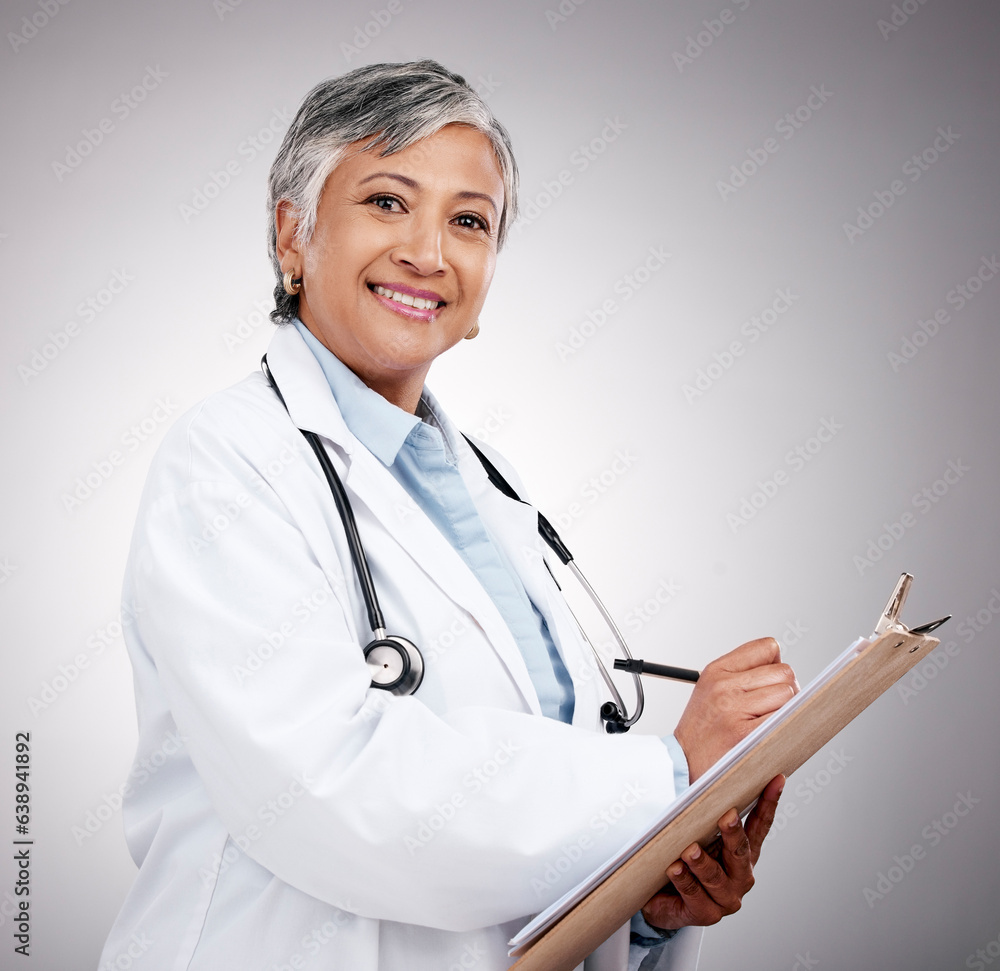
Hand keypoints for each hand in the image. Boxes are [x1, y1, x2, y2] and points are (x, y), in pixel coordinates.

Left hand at [641, 775, 784, 930]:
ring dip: (702, 863)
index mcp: (744, 854)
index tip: (776, 780)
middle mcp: (740, 877)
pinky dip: (684, 880)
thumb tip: (710, 771)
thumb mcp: (699, 832)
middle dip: (733, 833)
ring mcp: (725, 898)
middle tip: (726, 816)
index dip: (769, 803)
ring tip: (689, 850)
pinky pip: (694, 895)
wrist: (661, 899)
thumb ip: (708, 810)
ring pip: (715, 877)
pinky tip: (675, 869)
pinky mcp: (705, 913)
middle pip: (740, 852)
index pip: (760, 825)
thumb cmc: (684, 859)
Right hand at [674, 637, 797, 782]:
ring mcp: (735, 708)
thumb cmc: (701, 731)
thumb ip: (741, 674)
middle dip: (786, 689)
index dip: (776, 664)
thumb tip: (781, 670)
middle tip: (773, 708)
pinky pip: (784, 718)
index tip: (771, 681)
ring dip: (787, 710)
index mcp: (717, 670)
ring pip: (788, 694)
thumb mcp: (711, 689)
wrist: (681, 764)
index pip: (767, 648)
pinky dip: (787, 726)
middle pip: (783, 672)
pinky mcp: (746, 733)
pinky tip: (772, 734)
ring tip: (769, 722)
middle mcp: (724, 685)